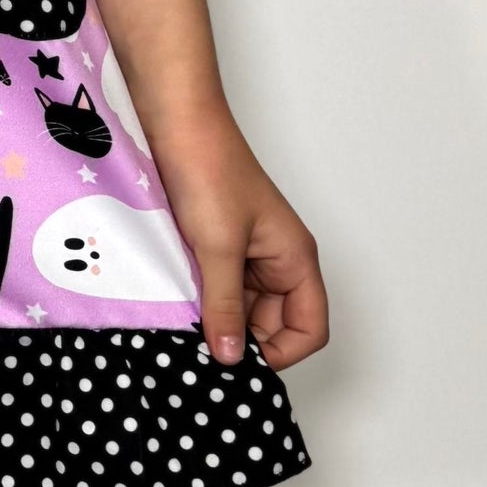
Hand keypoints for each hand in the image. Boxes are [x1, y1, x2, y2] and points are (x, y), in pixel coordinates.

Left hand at [148, 111, 328, 373]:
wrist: (176, 123)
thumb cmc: (209, 171)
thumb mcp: (218, 248)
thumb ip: (226, 306)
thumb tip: (231, 358)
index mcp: (296, 259)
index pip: (309, 328)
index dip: (280, 354)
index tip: (236, 363)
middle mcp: (278, 260)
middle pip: (273, 325)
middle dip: (241, 339)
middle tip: (200, 348)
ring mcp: (247, 254)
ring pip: (241, 309)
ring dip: (216, 319)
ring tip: (184, 323)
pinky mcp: (217, 246)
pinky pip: (218, 289)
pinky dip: (200, 300)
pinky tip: (176, 302)